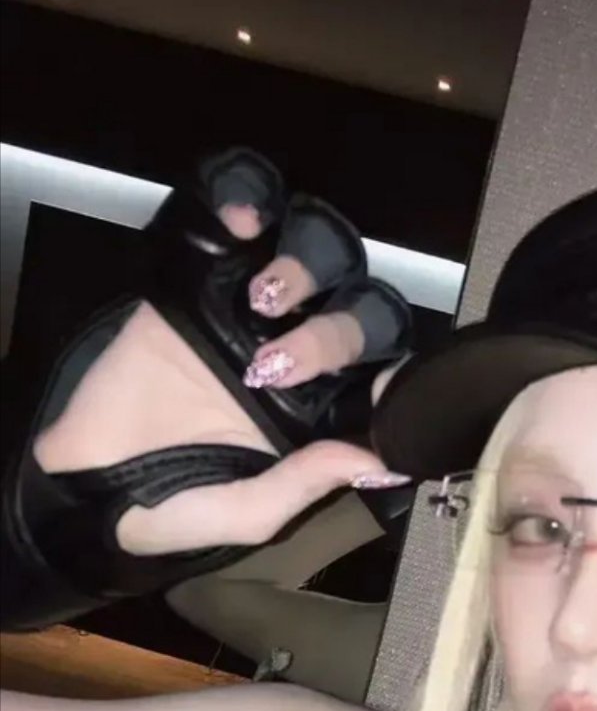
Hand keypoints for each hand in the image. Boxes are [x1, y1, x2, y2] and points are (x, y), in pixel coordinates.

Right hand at [32, 193, 409, 558]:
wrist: (83, 476)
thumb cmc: (169, 504)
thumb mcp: (244, 514)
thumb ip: (306, 486)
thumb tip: (380, 463)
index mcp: (322, 415)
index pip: (385, 379)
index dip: (398, 376)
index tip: (380, 389)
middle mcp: (302, 356)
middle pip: (364, 313)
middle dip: (339, 332)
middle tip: (280, 365)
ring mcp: (254, 312)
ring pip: (322, 255)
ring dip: (306, 269)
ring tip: (260, 302)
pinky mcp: (202, 275)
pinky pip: (243, 211)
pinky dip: (251, 197)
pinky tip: (243, 225)